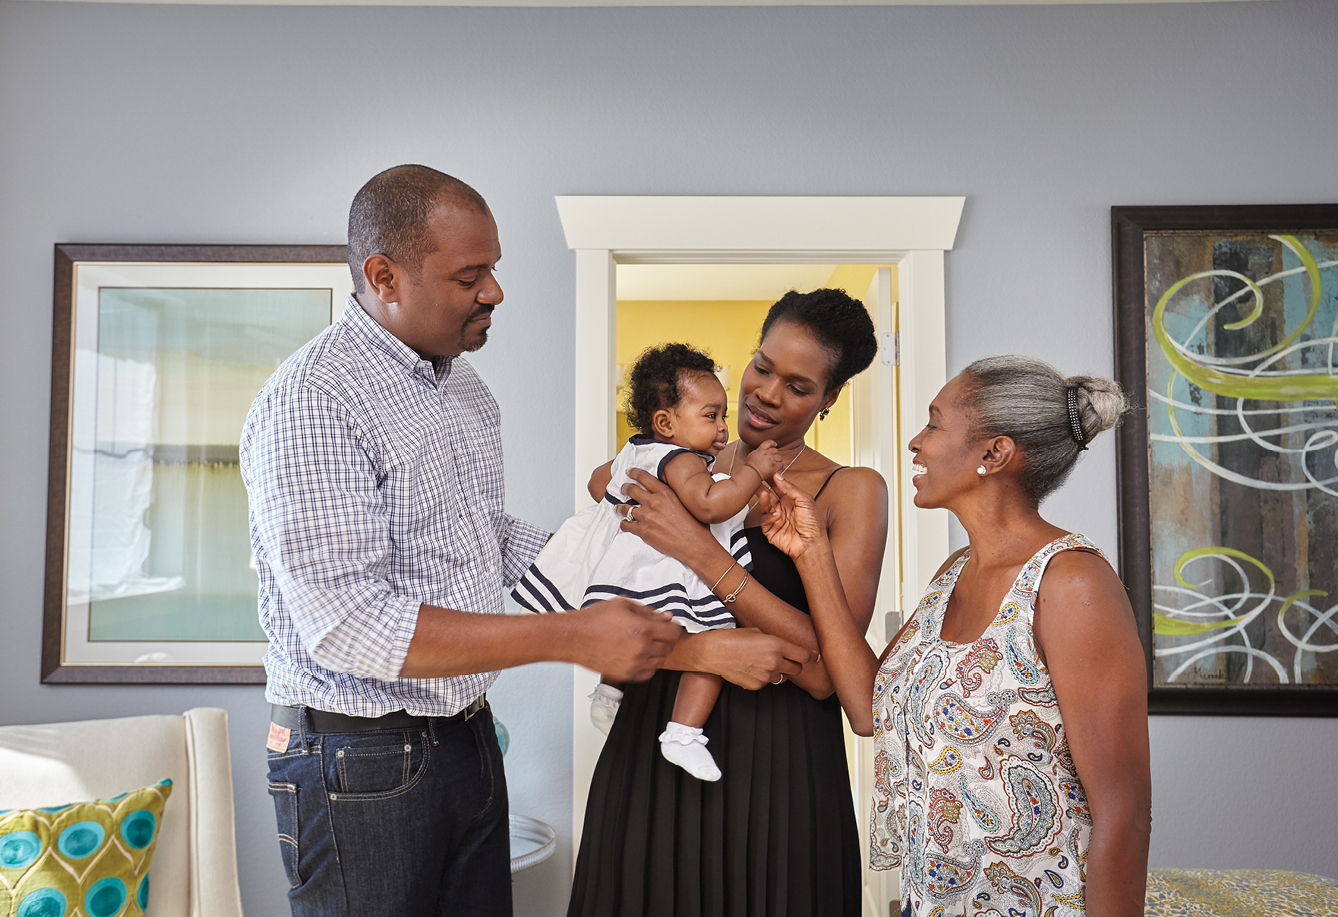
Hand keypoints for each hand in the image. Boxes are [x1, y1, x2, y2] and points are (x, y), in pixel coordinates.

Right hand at [568, 598, 682, 681]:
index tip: (669, 625)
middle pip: (669, 647)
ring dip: (658, 651)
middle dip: (666, 638)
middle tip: (656, 631)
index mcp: (644, 630)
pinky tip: (639, 654)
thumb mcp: (623, 605)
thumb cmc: (594, 620)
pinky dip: (648, 664)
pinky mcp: (626, 675)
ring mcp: (635, 664)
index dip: (673, 626)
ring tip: (644, 642)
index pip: (673, 632)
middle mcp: (642, 649)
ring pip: (660, 661)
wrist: (575, 637)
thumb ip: (648, 611)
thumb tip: (665, 617)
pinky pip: (648, 673)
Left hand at [619, 468, 717, 565]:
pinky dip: (624, 524)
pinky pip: (626, 525)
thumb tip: (665, 493)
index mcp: (665, 493)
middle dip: (624, 488)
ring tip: (618, 508)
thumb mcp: (685, 502)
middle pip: (631, 490)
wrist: (694, 544)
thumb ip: (671, 496)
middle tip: (622, 489)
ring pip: (625, 508)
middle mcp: (654, 502)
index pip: (644, 477)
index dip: (634, 473)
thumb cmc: (694, 525)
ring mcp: (647, 517)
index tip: (629, 471)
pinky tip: (624, 523)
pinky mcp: (643, 531)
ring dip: (620, 507)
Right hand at [689, 627, 813, 689]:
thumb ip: (773, 642)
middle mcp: (775, 661)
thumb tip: (782, 649)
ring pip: (781, 677)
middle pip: (796, 669)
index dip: (811, 656)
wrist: (713, 652)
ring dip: (777, 671)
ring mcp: (766, 676)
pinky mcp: (757, 685)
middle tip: (787, 660)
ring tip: (761, 662)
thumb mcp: (757, 632)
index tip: (815, 657)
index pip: (803, 655)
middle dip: (794, 664)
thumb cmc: (733, 637)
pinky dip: (762, 677)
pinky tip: (750, 668)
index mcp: (777, 645)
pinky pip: (766, 682)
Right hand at [744, 439, 782, 478]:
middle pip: (775, 450)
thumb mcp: (752, 454)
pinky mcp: (774, 466)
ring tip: (775, 464)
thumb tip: (761, 450)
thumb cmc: (750, 465)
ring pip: (779, 457)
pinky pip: (781, 465)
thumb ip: (758, 451)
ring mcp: (771, 459)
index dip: (773, 443)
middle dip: (775, 454)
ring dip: (778, 460)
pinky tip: (776, 468)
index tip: (775, 444)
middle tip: (773, 458)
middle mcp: (767, 453)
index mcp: (761, 449)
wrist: (751, 472)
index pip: (769, 442)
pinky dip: (779, 466)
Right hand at [757, 471, 829, 559]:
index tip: (765, 471)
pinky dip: (768, 516)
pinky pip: (764, 520)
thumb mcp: (805, 500)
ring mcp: (776, 518)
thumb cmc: (813, 524)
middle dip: (763, 487)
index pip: (779, 487)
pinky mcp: (770, 529)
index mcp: (792, 500)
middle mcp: (783, 508)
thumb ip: (790, 488)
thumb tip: (778, 477)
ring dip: (764, 499)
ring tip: (763, 493)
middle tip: (757, 479)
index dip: (772, 480)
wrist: (811, 545)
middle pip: (769, 495)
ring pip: (765, 506)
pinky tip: (775, 515)